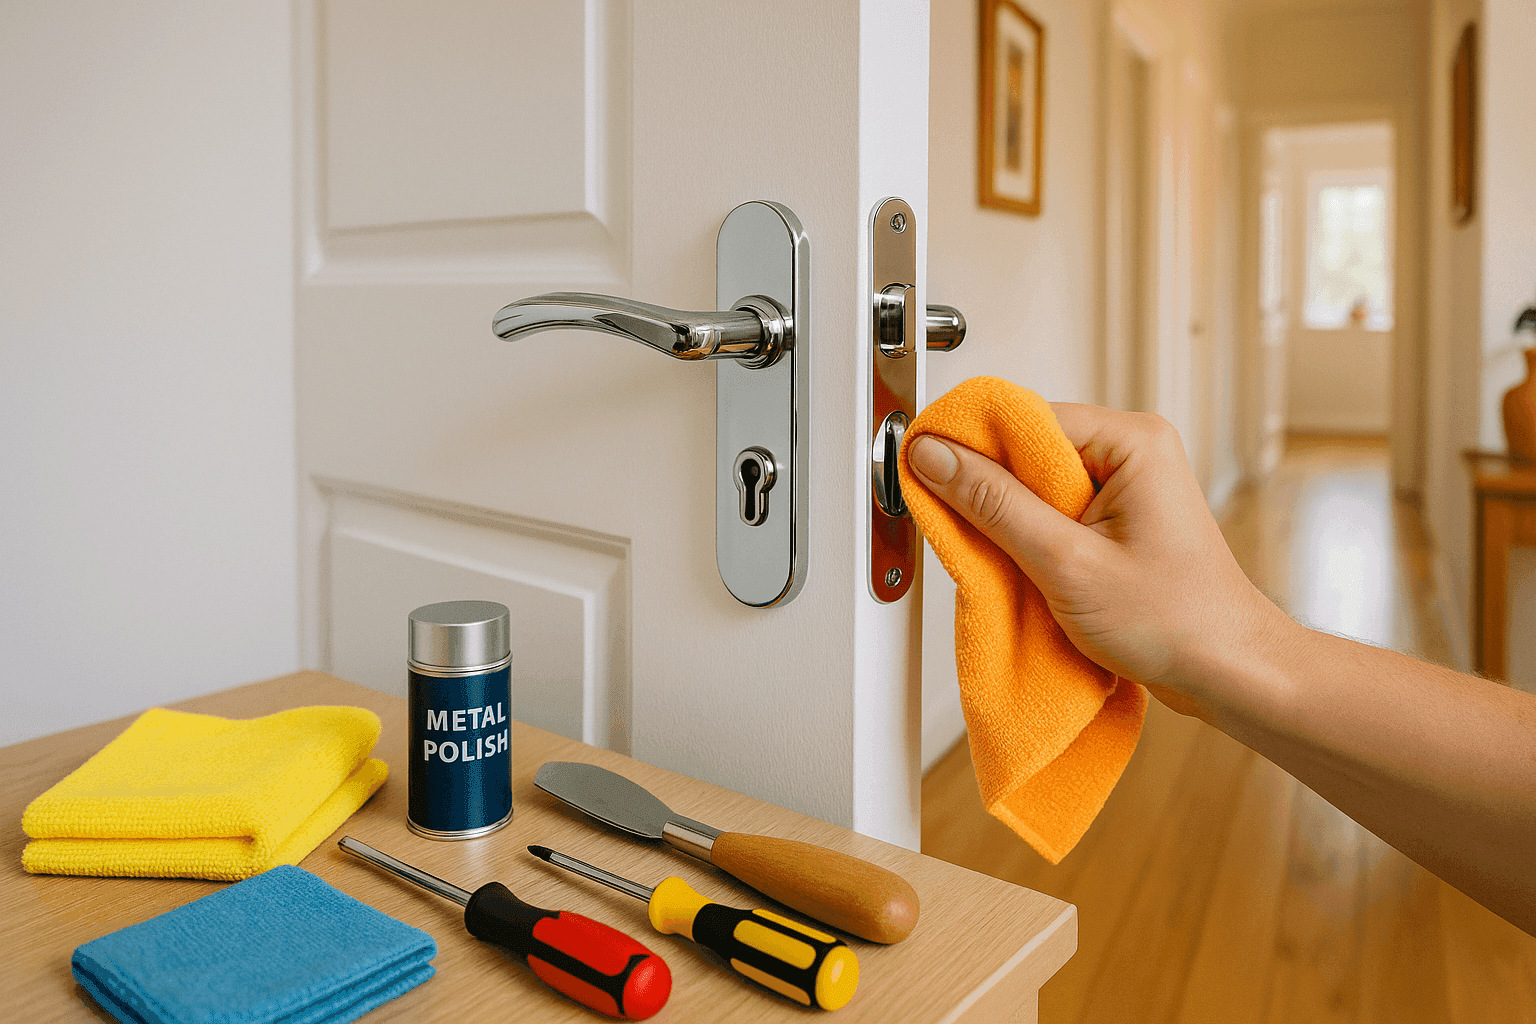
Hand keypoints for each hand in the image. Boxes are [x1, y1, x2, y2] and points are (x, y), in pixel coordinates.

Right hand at [906, 404, 1293, 716]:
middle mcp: (1133, 451)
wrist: (1229, 672)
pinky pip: (1054, 511)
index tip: (925, 469)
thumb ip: (994, 505)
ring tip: (1005, 559)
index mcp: (1132, 440)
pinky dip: (1030, 538)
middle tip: (961, 528)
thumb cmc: (1178, 622)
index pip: (1026, 418)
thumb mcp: (1067, 562)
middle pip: (1028, 449)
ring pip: (1036, 485)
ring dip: (1009, 520)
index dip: (971, 445)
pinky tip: (1023, 568)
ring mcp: (1127, 486)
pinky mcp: (1117, 519)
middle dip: (990, 488)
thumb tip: (938, 460)